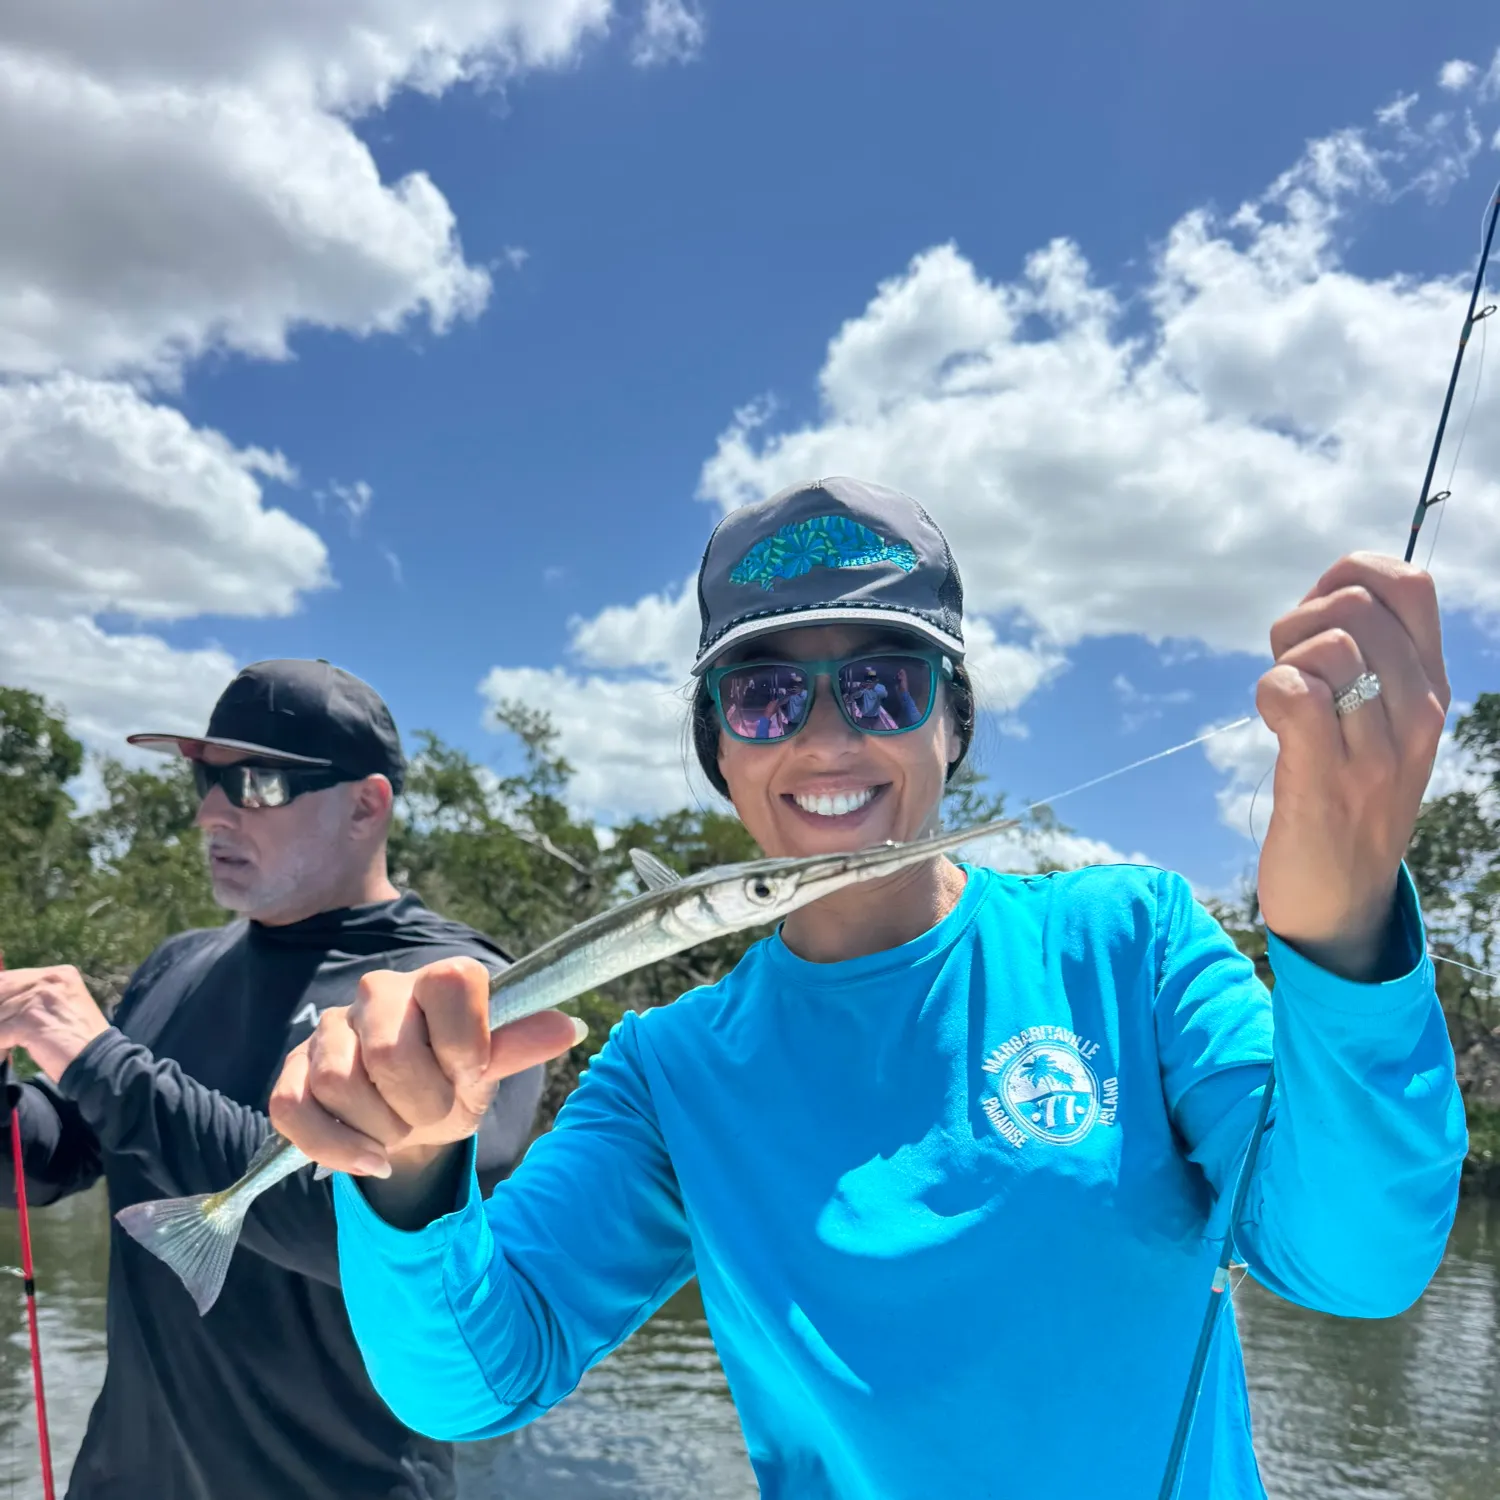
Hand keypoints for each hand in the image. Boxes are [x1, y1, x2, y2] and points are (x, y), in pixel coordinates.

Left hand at [0, 965, 110, 1081]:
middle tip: (4, 1030)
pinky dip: (0, 1045)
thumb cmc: (82, 1039)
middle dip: (0, 1015)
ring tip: (6, 1044)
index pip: (10, 978)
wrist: (100, 1061)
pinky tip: (5, 1054)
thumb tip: (4, 1004)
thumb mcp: (63, 1006)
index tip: (3, 1016)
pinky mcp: (29, 1020)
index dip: (1, 999)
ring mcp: (39, 998)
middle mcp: (50, 979)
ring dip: (0, 1031)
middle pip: (1, 991)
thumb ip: (37, 997)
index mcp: (60, 974)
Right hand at [268, 957, 584, 1182]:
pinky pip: (292, 1110)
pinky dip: (336, 1147)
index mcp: (435, 980)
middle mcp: (379, 993)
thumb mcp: (492, 1066)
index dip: (465, 1043)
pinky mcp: (292, 1073)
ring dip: (382, 1128)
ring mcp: (330, 1032)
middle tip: (436, 1112)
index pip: (451, 984)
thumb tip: (572, 1028)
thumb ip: (521, 1044)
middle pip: (390, 1052)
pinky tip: (372, 1160)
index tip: (471, 1072)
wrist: (410, 1114)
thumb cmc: (455, 1078)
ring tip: (403, 1130)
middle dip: (423, 1103)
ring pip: (339, 1082)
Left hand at [1256, 552, 1448, 979]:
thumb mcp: (1378, 720)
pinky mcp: (1326, 778)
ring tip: (1285, 704)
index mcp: (1431, 686)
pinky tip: (1272, 721)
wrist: (1342, 898)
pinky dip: (1271, 691)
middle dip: (1301, 622)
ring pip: (1329, 643)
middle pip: (1355, 604)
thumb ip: (1368, 658)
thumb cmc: (1346, 797)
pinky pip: (1297, 693)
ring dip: (1284, 660)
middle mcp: (1417, 710)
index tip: (1316, 620)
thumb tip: (1337, 590)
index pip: (1410, 583)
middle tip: (1290, 672)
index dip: (1348, 576)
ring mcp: (1376, 747)